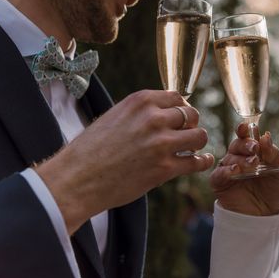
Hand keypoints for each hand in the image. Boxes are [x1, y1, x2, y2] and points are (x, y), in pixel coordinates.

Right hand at [35, 90, 213, 233]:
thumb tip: (166, 111)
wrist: (76, 179)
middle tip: (185, 135)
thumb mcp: (115, 116)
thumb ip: (141, 112)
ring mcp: (161, 143)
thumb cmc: (91, 149)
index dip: (183, 108)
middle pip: (191, 115)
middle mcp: (153, 118)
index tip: (181, 118)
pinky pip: (196, 161)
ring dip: (197, 143)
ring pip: (199, 136)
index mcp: (140, 101)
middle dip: (190, 125)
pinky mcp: (164, 169)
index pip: (178, 98)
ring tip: (191, 148)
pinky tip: (202, 161)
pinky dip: (202, 161)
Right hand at [210, 123, 278, 215]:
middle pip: (236, 145)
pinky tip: (235, 171)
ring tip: (251, 165)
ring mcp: (229, 170)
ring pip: (229, 158)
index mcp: (253, 153)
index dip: (244, 130)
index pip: (246, 137)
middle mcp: (239, 159)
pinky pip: (218, 174)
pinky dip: (225, 171)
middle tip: (255, 149)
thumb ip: (273, 153)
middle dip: (245, 144)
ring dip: (240, 159)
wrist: (267, 217)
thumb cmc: (274, 192)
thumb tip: (266, 135)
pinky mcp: (220, 184)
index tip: (246, 126)